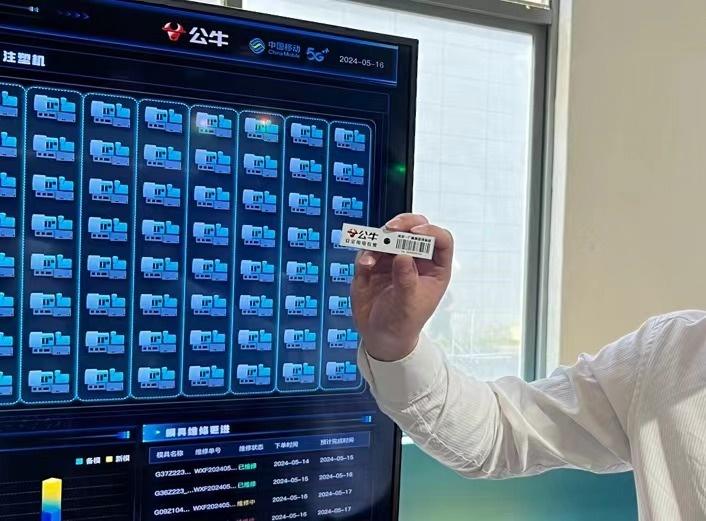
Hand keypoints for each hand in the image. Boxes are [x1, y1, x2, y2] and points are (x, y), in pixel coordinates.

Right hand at [351, 213, 453, 361]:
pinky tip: (365, 265)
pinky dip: (366, 253)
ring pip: (390, 234)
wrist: (379, 335)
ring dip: (380, 239)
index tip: (415, 234)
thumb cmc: (403, 322)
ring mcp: (394, 258)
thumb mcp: (408, 304)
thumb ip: (406, 280)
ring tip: (372, 258)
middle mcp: (416, 259)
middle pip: (415, 228)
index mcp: (435, 268)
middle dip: (403, 224)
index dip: (431, 231)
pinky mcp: (374, 263)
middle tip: (391, 229)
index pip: (441, 241)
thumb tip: (403, 255)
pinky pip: (369, 248)